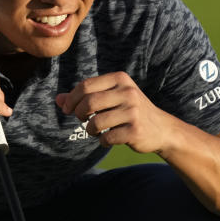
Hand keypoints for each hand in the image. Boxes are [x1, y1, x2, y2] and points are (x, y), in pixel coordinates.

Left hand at [56, 72, 173, 153]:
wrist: (161, 129)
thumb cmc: (129, 111)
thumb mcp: (110, 97)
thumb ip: (85, 96)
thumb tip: (57, 99)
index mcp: (120, 79)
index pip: (85, 86)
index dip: (71, 99)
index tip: (67, 109)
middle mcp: (128, 92)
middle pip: (88, 103)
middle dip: (79, 114)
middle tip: (82, 119)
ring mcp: (133, 111)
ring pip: (95, 123)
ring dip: (90, 130)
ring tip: (96, 130)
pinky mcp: (135, 130)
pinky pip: (106, 138)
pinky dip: (103, 141)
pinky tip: (110, 139)